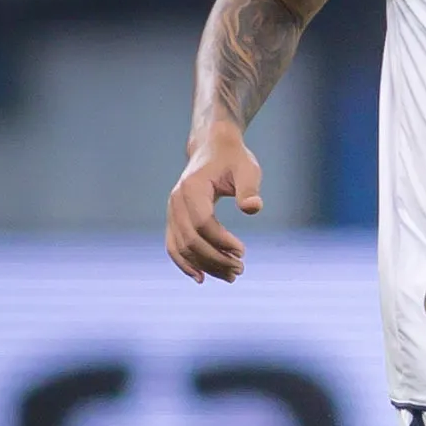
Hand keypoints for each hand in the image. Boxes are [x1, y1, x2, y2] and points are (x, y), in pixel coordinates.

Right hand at [166, 123, 261, 281]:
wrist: (213, 147)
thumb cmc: (233, 158)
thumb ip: (249, 188)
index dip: (221, 241)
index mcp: (192, 188)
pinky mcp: (174, 218)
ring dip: (204, 265)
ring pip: (182, 246)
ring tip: (230, 276)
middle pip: (191, 239)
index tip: (243, 252)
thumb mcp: (247, 169)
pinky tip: (201, 277)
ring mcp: (172, 211)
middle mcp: (177, 201)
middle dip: (215, 259)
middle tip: (240, 270)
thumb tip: (253, 208)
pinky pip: (174, 245)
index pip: (203, 223)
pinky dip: (185, 263)